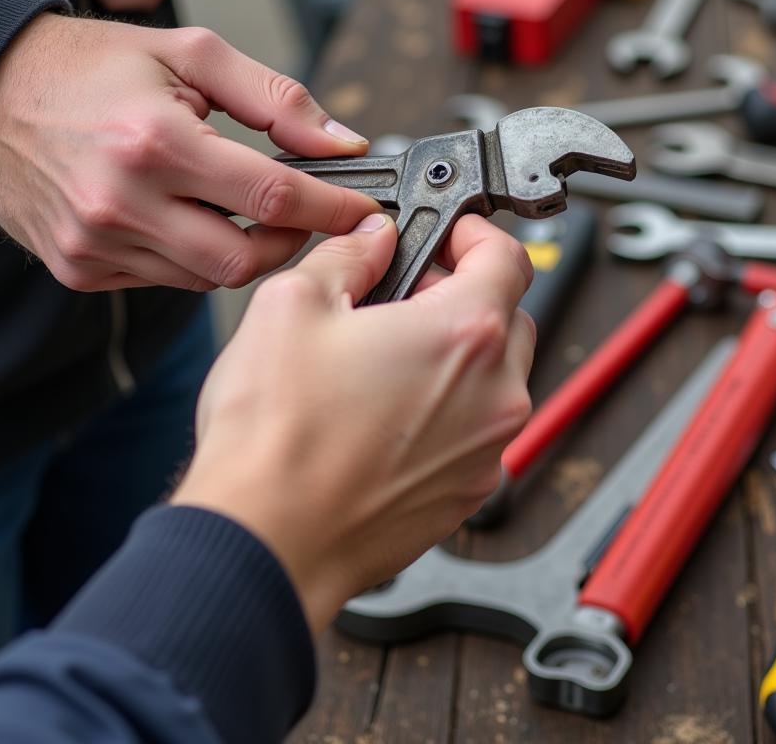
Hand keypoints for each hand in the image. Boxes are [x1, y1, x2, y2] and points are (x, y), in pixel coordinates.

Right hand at [0, 13, 376, 290]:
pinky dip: (192, 256)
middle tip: (301, 211)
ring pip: (208, 277)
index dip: (332, 208)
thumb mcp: (192, 53)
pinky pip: (166, 280)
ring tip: (234, 204)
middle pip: (246, 259)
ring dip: (241, 248)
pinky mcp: (80, 268)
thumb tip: (343, 143)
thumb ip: (276, 98)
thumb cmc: (93, 67)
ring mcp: (96, 244)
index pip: (273, 196)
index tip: (364, 212)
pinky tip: (183, 217)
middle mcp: (123, 202)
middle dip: (290, 241)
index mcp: (156, 140)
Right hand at [173, 213, 535, 632]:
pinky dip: (448, 410)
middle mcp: (494, 395)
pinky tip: (384, 414)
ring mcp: (486, 452)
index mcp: (464, 335)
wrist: (267, 542)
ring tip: (386, 358)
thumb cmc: (277, 439)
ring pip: (495, 378)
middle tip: (406, 294)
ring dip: (457, 355)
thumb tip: (372, 238)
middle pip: (508, 317)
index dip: (476, 232)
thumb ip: (348, 255)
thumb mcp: (293, 305)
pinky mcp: (465, 493)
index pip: (508, 256)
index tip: (449, 233)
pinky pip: (476, 431)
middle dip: (464, 294)